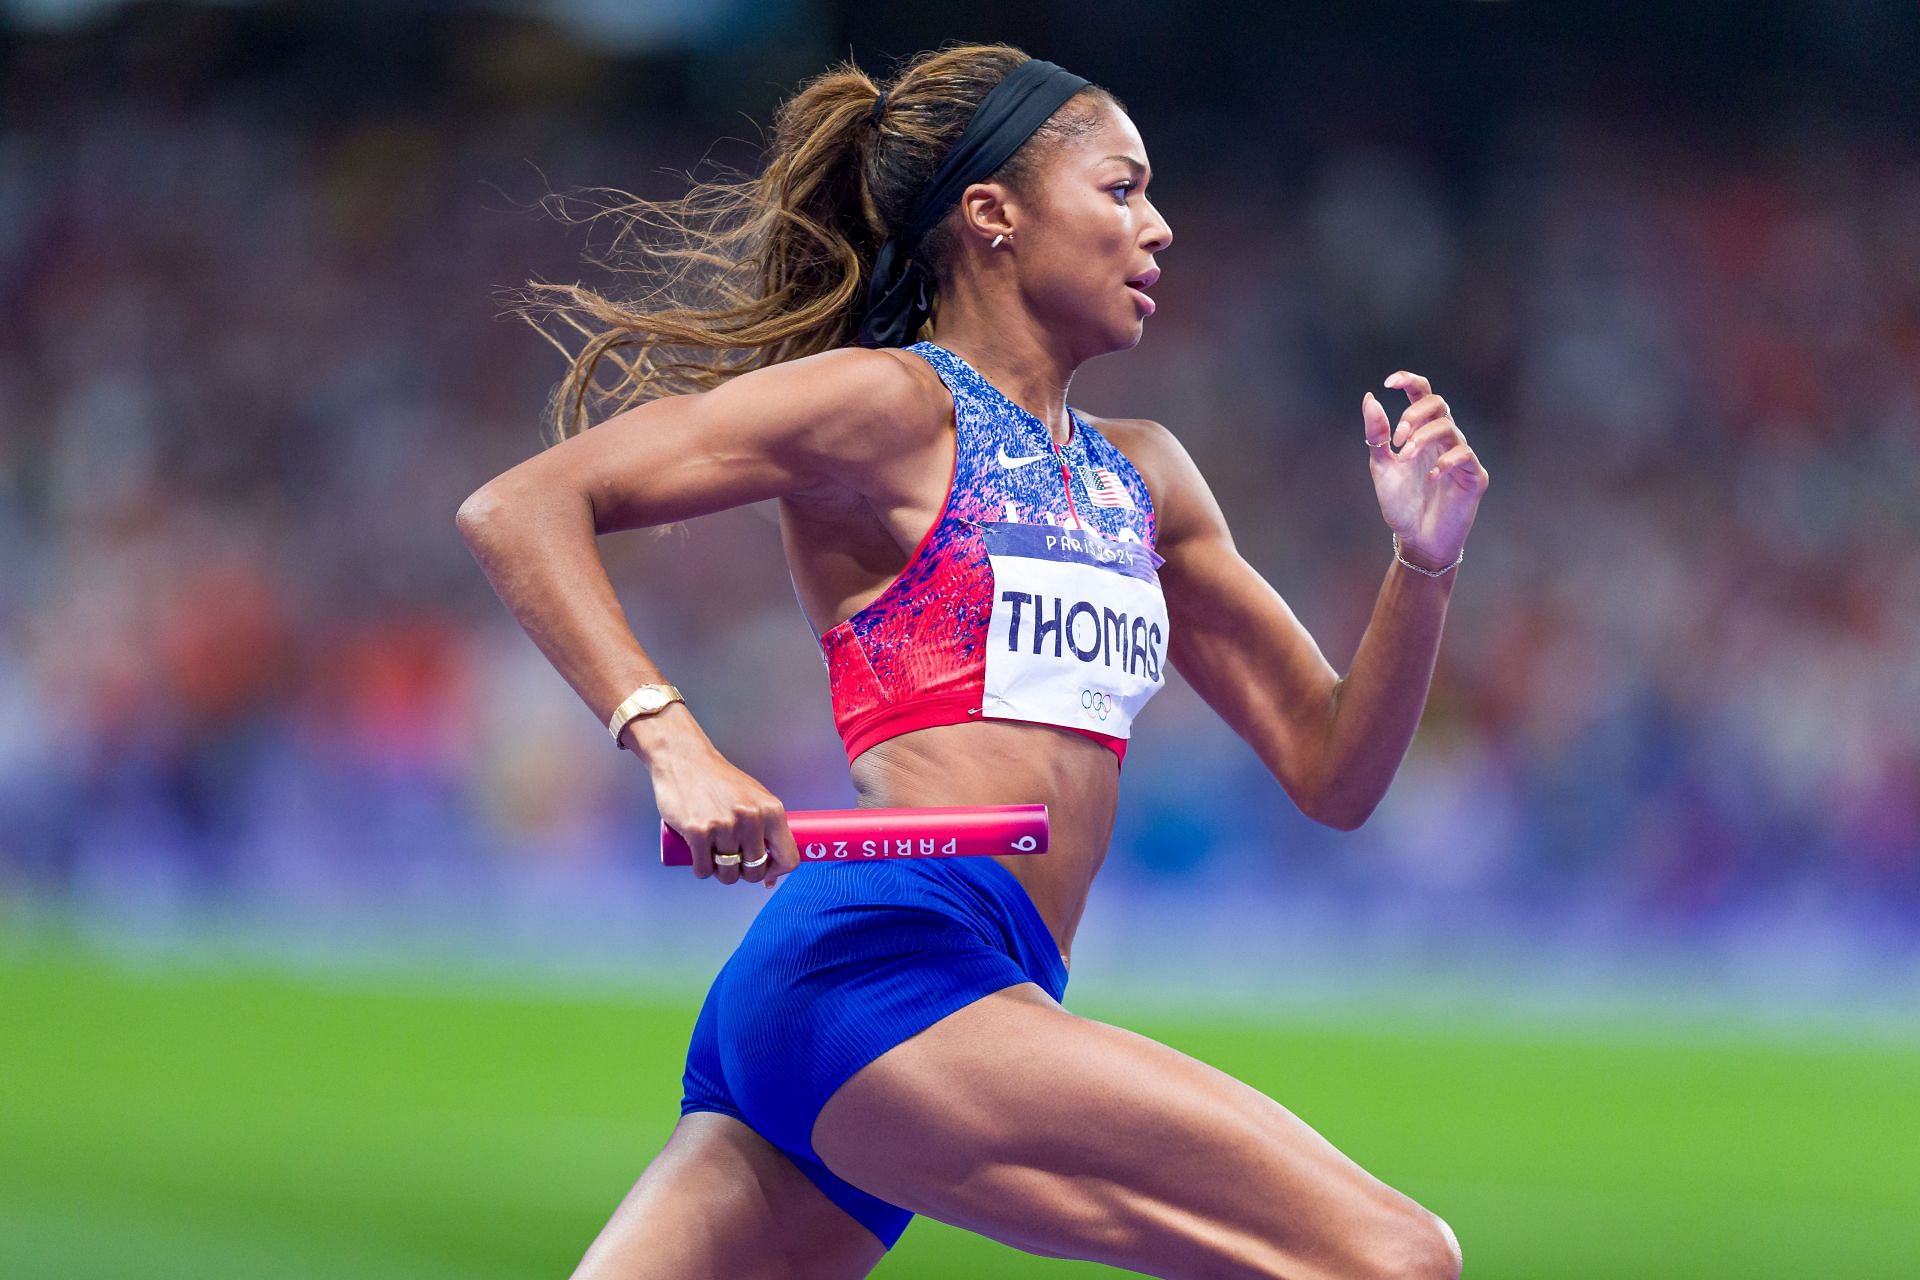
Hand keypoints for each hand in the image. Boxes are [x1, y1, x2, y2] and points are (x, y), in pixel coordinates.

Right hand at [647, 739, 801, 888]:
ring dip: (720, 872)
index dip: (776, 872)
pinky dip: (701, 869)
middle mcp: (751, 818)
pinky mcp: (698, 831)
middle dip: (744, 873)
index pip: (789, 859)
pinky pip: (703, 870)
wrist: (684, 759)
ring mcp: (724, 826)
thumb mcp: (754, 799)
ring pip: (728, 874)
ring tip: (715, 856)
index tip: (765, 872)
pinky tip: (700, 856)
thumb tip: (772, 875)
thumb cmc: (718, 780)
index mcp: (771, 810)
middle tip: (733, 861)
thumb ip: (767, 830)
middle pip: (755, 872)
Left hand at [1361, 371, 1488, 568]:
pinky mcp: (1474, 475)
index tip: (1389, 383)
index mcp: (1421, 431)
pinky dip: (1444, 462)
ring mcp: (1460, 455)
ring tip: (1404, 457)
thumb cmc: (1401, 503)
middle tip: (1396, 439)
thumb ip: (1377, 436)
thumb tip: (1370, 398)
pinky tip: (1430, 477)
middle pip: (1438, 403)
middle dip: (1413, 414)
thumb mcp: (1382, 468)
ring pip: (1448, 427)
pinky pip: (1464, 455)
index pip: (1422, 394)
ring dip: (1422, 438)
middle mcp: (1443, 439)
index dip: (1409, 381)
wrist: (1417, 539)